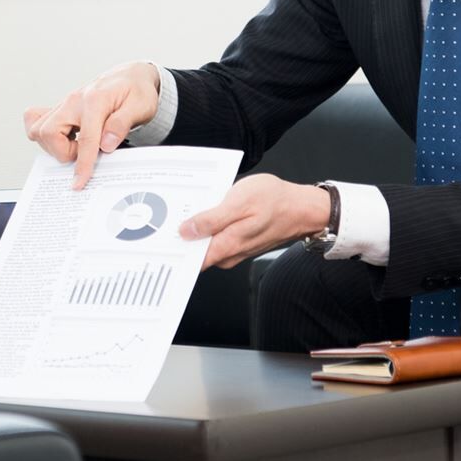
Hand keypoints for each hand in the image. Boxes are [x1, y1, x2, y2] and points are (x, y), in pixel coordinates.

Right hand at [23, 61, 160, 188]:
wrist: (131, 77)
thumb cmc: (136, 90)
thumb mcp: (140, 107)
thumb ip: (121, 124)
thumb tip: (106, 143)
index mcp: (95, 100)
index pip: (85, 138)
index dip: (82, 164)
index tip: (80, 181)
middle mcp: (74, 100)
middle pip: (49, 132)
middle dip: (64, 152)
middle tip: (84, 154)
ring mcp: (65, 104)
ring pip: (39, 128)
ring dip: (54, 146)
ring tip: (76, 147)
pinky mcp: (61, 109)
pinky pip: (36, 120)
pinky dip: (44, 134)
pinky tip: (62, 139)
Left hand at [179, 174, 332, 270]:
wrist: (302, 208)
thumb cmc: (275, 201)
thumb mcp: (239, 202)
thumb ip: (211, 219)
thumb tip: (186, 231)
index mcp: (226, 246)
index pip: (190, 259)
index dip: (171, 249)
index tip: (157, 237)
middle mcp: (228, 253)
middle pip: (193, 251)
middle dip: (180, 235)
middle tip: (169, 214)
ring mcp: (233, 249)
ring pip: (204, 243)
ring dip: (194, 228)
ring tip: (187, 207)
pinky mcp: (237, 242)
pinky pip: (215, 237)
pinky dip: (207, 225)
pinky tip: (207, 210)